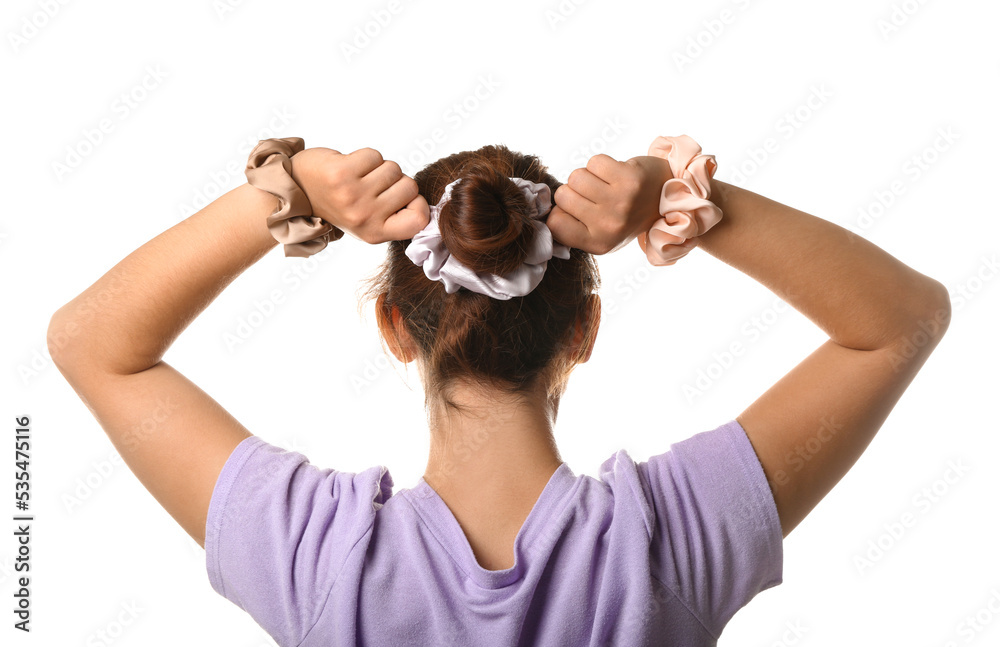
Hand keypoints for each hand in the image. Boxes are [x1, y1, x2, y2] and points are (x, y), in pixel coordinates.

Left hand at [290, 147, 429, 243]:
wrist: (297, 194)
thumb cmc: (338, 205)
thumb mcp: (366, 223)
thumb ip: (393, 218)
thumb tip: (426, 207)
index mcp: (376, 234)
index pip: (419, 220)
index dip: (419, 204)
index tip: (404, 200)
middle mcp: (366, 217)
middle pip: (410, 186)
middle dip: (396, 181)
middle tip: (373, 186)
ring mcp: (354, 196)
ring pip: (393, 168)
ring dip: (379, 167)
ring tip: (360, 177)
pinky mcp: (342, 174)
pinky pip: (374, 156)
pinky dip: (365, 157)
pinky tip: (350, 167)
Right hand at [547, 154, 672, 254]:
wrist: (667, 199)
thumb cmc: (626, 216)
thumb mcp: (601, 234)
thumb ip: (574, 230)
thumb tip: (544, 215)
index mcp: (597, 244)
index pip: (554, 224)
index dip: (561, 211)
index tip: (577, 211)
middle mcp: (608, 226)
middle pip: (562, 196)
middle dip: (575, 191)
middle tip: (597, 196)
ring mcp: (620, 202)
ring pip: (576, 176)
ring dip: (588, 175)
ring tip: (606, 184)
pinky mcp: (629, 179)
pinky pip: (594, 162)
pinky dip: (602, 164)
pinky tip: (616, 174)